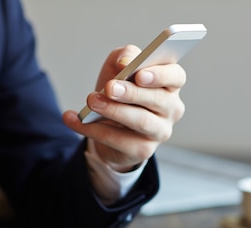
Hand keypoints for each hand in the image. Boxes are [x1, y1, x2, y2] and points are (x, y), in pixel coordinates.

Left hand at [62, 45, 185, 171]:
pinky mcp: (143, 150)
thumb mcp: (120, 66)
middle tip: (109, 87)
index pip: (176, 77)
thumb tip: (126, 62)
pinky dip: (94, 130)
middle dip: (132, 93)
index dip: (160, 75)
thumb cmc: (120, 89)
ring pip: (141, 121)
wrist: (110, 126)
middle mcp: (171, 109)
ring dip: (115, 110)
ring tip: (91, 101)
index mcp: (170, 85)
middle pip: (158, 99)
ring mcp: (160, 131)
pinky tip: (74, 120)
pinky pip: (119, 140)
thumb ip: (126, 55)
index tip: (139, 74)